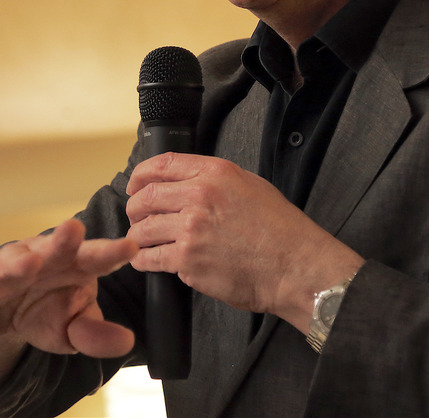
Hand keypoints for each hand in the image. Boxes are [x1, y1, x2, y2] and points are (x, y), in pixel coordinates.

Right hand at [0, 219, 136, 375]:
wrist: (1, 316)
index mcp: (76, 265)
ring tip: (30, 265)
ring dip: (21, 262)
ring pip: (15, 260)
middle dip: (66, 238)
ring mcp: (9, 267)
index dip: (113, 252)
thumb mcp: (73, 326)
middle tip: (75, 228)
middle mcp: (45, 257)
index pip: (98, 257)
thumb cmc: (48, 309)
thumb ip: (97, 333)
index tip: (131, 247)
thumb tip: (127, 342)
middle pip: (58, 247)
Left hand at [125, 154, 362, 331]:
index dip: (141, 174)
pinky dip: (143, 260)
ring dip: (137, 236)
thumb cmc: (279, 228)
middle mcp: (199, 196)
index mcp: (215, 173)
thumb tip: (190, 182)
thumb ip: (218, 180)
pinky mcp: (187, 260)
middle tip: (137, 217)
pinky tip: (148, 261)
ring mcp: (191, 229)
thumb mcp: (251, 185)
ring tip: (142, 242)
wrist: (293, 264)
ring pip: (142, 229)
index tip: (135, 184)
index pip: (162, 164)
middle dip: (135, 208)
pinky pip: (150, 258)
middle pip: (146, 196)